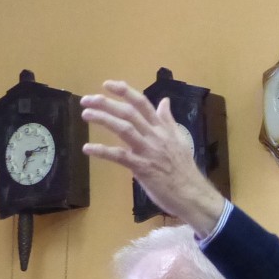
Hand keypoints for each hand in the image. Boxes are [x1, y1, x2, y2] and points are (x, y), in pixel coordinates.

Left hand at [81, 80, 225, 231]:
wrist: (192, 194)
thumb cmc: (184, 170)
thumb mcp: (179, 139)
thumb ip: (168, 120)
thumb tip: (164, 101)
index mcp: (162, 128)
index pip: (142, 103)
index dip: (124, 91)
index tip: (107, 84)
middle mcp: (155, 136)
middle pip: (129, 113)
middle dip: (107, 103)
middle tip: (87, 99)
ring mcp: (148, 151)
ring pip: (124, 129)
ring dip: (104, 119)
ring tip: (86, 114)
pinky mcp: (142, 168)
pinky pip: (120, 156)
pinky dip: (102, 151)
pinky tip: (87, 148)